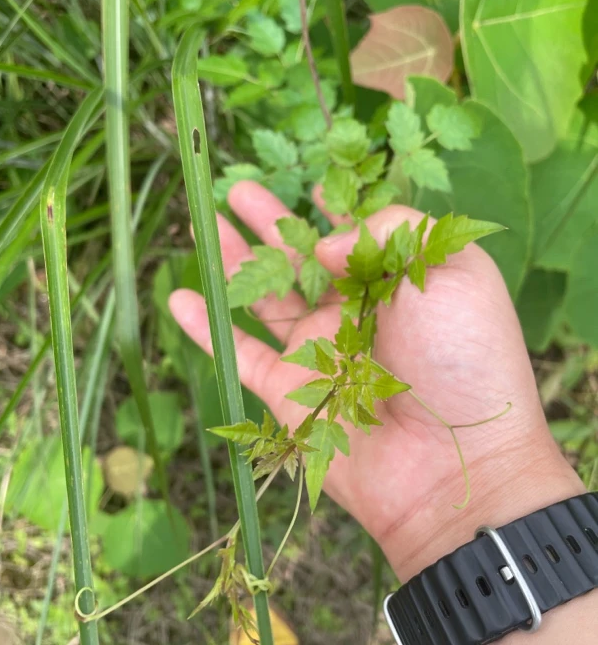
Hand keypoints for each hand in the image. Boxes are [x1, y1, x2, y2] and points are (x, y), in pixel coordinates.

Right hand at [169, 181, 581, 579]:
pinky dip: (206, 328)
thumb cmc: (465, 360)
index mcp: (398, 284)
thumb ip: (390, 232)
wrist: (453, 463)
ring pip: (264, 298)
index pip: (359, 238)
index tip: (313, 182)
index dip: (335, 209)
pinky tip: (180, 296)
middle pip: (302, 261)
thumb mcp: (451, 272)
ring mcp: (318, 353)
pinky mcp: (288, 393)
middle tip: (237, 190)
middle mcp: (355, 315)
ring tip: (204, 223)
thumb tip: (325, 243)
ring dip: (232, 262)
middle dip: (270, 224)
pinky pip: (238, 354)